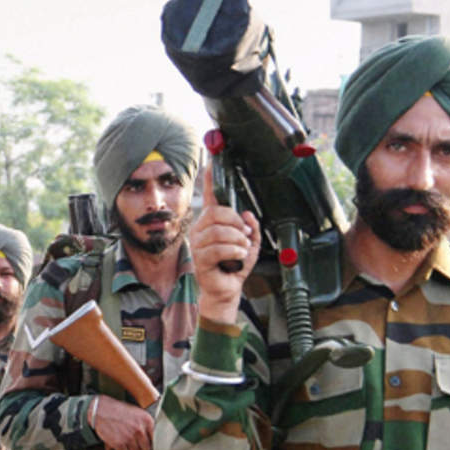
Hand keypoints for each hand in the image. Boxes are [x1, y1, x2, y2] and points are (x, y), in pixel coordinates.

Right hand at [90, 396, 153, 449]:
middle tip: (135, 445)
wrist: (101, 410)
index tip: (146, 443)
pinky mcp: (119, 443)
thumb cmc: (118, 410)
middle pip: (146, 449)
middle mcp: (140, 429)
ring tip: (127, 445)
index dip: (150, 442)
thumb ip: (145, 425)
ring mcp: (129, 437)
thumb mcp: (137, 412)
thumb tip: (153, 440)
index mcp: (147, 420)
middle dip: (141, 448)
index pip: (155, 439)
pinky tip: (121, 447)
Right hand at [188, 162, 260, 323]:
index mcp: (212, 222)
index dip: (210, 179)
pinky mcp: (200, 259)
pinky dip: (234, 252)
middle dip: (236, 223)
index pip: (210, 196)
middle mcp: (202, 229)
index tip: (212, 161)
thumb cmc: (234, 265)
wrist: (227, 289)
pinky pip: (219, 248)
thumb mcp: (250, 243)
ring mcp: (198, 244)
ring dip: (237, 241)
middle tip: (245, 236)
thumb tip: (247, 215)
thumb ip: (251, 227)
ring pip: (219, 231)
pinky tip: (238, 258)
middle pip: (217, 213)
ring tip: (242, 250)